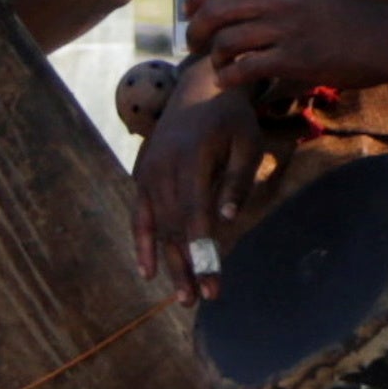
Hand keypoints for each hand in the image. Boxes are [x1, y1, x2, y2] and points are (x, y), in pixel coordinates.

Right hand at [131, 78, 262, 285]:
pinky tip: (148, 271)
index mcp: (191, 156)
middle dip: (187, 266)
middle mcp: (163, 166)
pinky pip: (139, 215)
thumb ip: (238, 180)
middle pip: (173, 226)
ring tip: (185, 297)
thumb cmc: (232, 118)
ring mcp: (148, 172)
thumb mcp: (248, 142)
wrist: (198, 87)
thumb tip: (227, 220)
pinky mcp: (141, 176)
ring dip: (170, 263)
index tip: (213, 283)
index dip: (202, 251)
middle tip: (200, 300)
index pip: (194, 213)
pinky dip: (142, 243)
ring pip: (157, 226)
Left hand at [187, 0, 387, 93]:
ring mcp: (286, 28)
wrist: (383, 37)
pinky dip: (228, 78)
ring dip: (214, 58)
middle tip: (195, 45)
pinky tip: (228, 82)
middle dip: (196, 31)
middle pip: (215, 11)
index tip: (189, 13)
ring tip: (220, 65)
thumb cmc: (346, 16)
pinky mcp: (294, 59)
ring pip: (226, 41)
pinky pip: (244, 69)